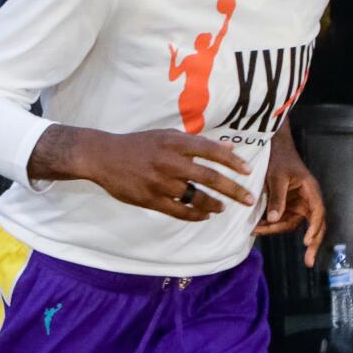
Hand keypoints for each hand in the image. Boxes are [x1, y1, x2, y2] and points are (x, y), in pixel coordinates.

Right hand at [70, 129, 256, 221]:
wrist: (104, 156)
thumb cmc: (138, 144)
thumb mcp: (167, 136)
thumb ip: (197, 143)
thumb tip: (228, 147)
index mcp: (175, 143)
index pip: (212, 152)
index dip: (233, 162)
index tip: (248, 171)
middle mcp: (170, 162)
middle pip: (210, 177)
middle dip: (233, 189)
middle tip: (249, 198)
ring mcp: (160, 182)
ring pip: (196, 197)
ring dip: (214, 204)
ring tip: (222, 207)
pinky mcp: (150, 199)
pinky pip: (179, 211)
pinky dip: (195, 214)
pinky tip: (204, 215)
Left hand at [255, 131, 326, 264]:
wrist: (272, 148)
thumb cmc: (279, 158)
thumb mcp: (276, 177)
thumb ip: (277, 198)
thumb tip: (273, 219)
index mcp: (310, 190)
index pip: (317, 212)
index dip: (314, 228)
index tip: (308, 241)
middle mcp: (307, 199)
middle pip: (313, 224)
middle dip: (312, 244)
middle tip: (308, 262)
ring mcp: (298, 203)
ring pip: (292, 224)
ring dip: (276, 230)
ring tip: (257, 231)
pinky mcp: (287, 205)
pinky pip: (282, 219)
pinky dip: (271, 224)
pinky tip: (259, 228)